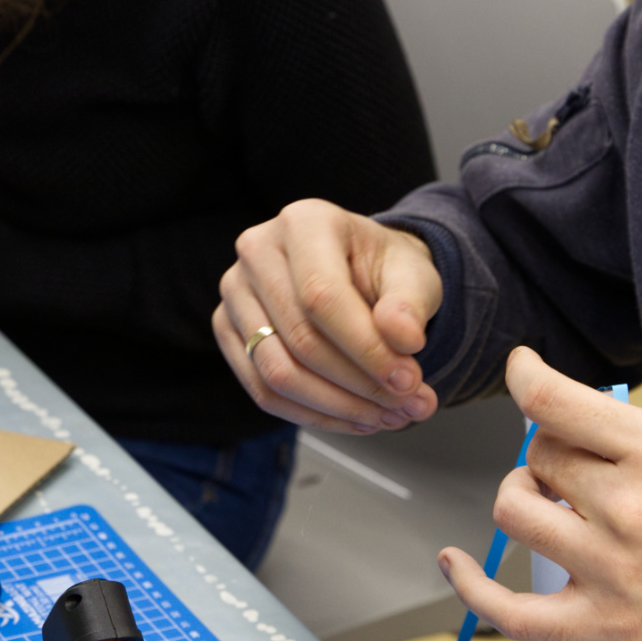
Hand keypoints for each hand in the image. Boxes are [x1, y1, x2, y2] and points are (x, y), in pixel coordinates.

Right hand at [213, 199, 442, 434]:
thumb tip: (404, 340)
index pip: (323, 297)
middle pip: (300, 339)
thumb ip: (410, 305)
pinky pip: (262, 390)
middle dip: (359, 385)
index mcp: (303, 221)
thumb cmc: (382, 269)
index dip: (366, 348)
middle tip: (407, 407)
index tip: (408, 382)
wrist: (356, 271)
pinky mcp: (228, 329)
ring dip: (337, 408)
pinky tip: (353, 419)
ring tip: (387, 417)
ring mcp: (235, 291)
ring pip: (277, 373)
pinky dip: (313, 415)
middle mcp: (257, 250)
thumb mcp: (413, 275)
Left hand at [438, 346, 641, 640]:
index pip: (559, 401)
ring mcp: (613, 566)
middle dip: (547, 456)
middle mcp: (629, 504)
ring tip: (543, 507)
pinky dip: (472, 587)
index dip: (526, 378)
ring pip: (516, 513)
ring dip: (521, 502)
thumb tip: (582, 435)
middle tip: (570, 470)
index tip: (520, 370)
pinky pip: (512, 611)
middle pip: (539, 457)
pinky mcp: (607, 623)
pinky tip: (455, 564)